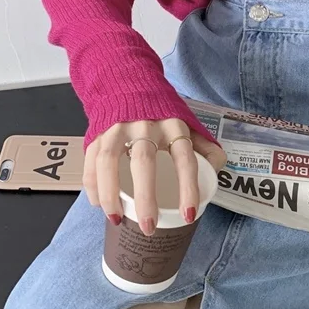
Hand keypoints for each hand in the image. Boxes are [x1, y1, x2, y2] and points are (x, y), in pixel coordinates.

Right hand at [84, 119, 225, 234]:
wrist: (128, 81)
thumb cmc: (162, 112)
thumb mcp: (188, 122)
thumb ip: (205, 146)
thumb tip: (217, 171)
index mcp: (174, 124)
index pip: (184, 157)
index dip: (187, 187)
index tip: (188, 214)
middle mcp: (145, 124)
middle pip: (144, 161)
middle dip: (146, 197)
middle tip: (149, 226)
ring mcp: (118, 127)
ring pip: (110, 161)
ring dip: (111, 194)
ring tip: (117, 220)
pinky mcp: (97, 131)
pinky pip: (91, 160)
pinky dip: (93, 185)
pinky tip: (99, 204)